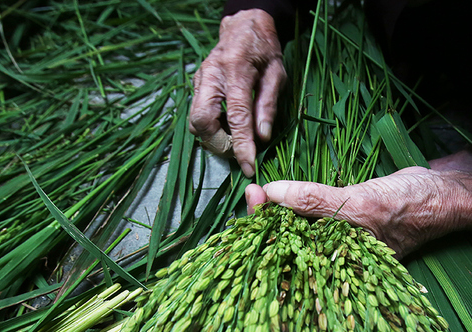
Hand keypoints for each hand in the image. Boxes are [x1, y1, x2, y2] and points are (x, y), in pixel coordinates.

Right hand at [189, 9, 285, 176]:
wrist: (243, 25)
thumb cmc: (264, 50)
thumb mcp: (277, 74)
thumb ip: (268, 105)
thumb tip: (262, 137)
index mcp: (236, 70)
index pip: (236, 116)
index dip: (241, 145)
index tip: (249, 167)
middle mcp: (211, 76)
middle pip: (201, 121)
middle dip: (218, 143)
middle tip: (238, 150)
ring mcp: (199, 80)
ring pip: (194, 121)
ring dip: (212, 137)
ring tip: (234, 139)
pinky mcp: (195, 85)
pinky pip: (197, 114)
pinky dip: (211, 127)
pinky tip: (226, 126)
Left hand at [245, 167, 471, 257]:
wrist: (446, 192)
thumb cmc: (408, 205)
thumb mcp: (358, 204)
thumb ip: (316, 201)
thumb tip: (271, 192)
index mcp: (337, 266)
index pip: (290, 261)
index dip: (265, 239)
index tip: (248, 207)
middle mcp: (335, 257)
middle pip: (290, 244)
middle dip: (266, 224)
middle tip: (249, 194)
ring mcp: (340, 239)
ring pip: (299, 229)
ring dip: (279, 212)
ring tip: (256, 194)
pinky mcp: (344, 220)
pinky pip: (314, 215)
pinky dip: (297, 204)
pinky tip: (279, 195)